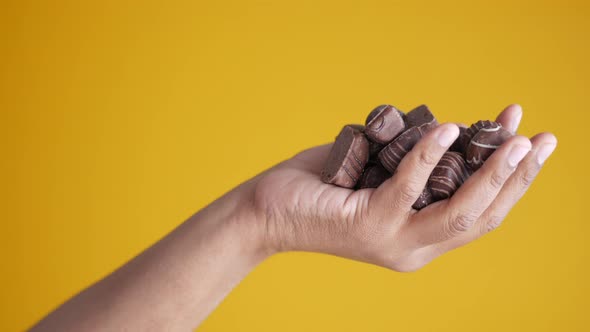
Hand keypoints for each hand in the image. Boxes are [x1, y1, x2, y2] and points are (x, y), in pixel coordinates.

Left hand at [253, 105, 556, 270]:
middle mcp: (413, 248)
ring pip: (457, 212)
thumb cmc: (317, 187)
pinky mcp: (367, 225)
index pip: (479, 214)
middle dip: (518, 178)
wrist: (263, 213)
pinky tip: (450, 128)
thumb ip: (410, 166)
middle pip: (482, 217)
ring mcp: (392, 241)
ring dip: (492, 173)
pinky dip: (430, 155)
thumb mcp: (376, 175)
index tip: (530, 142)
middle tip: (544, 138)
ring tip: (516, 137)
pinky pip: (407, 187)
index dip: (510, 181)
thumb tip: (444, 132)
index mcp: (418, 238)